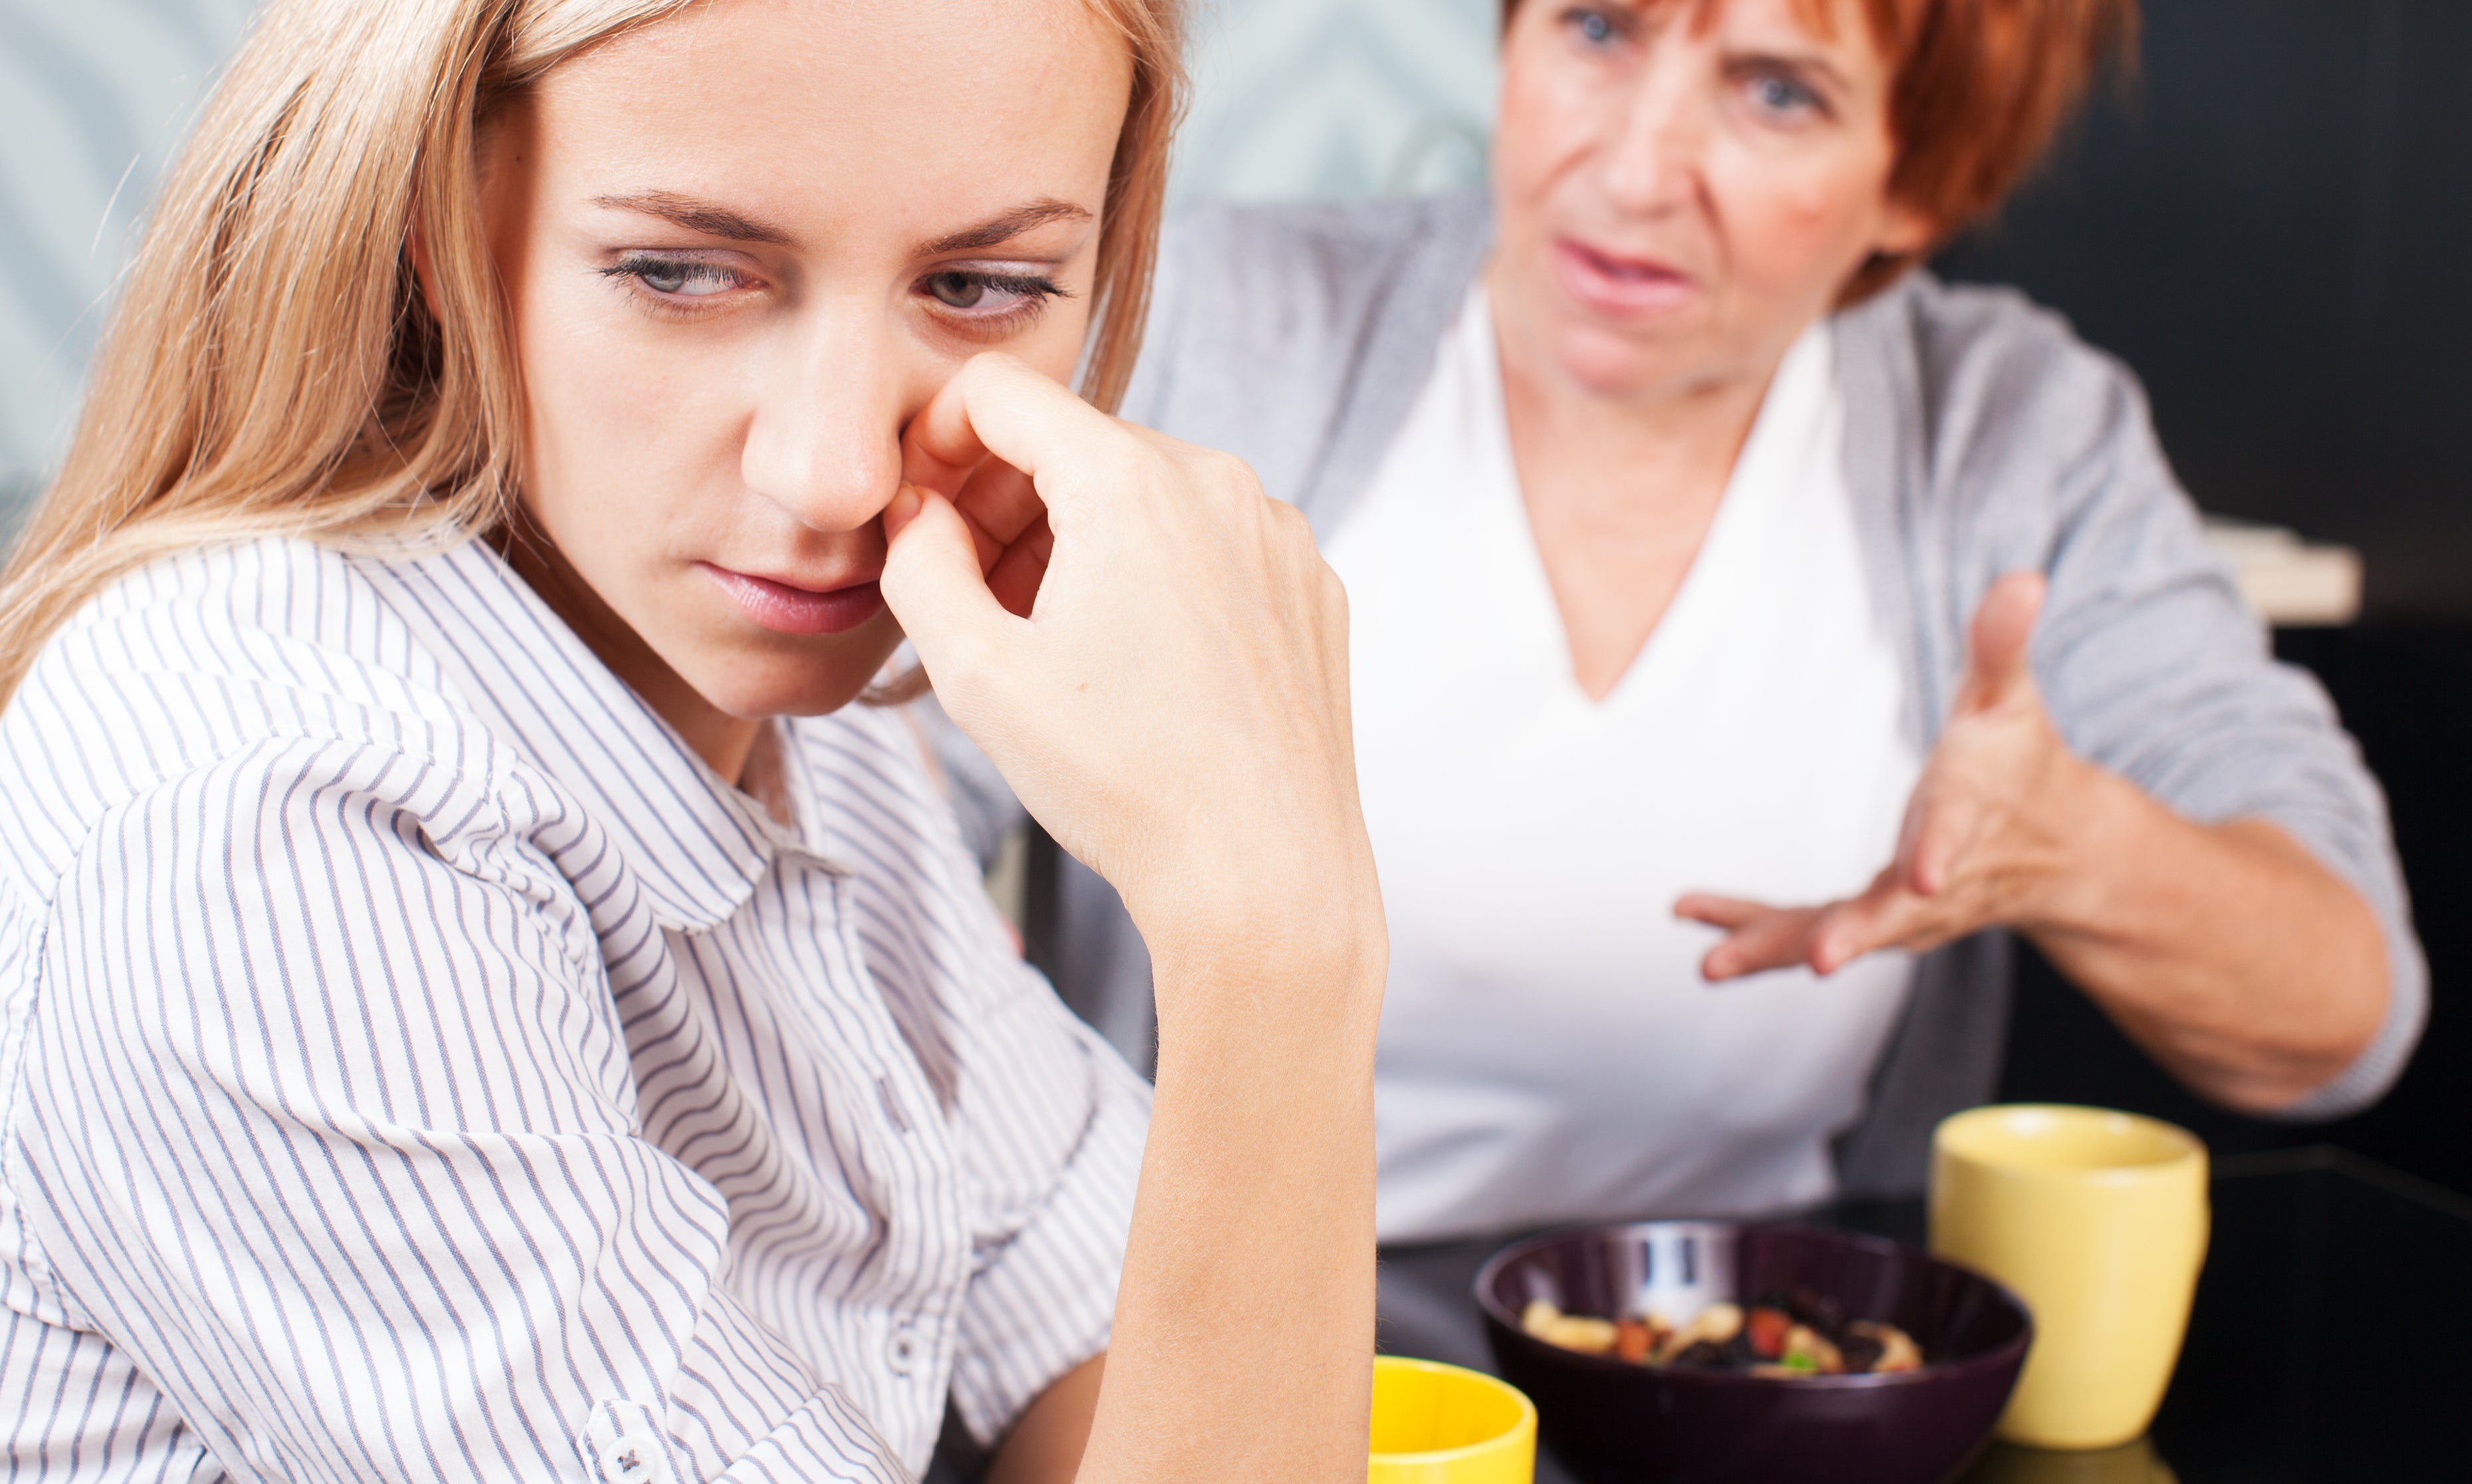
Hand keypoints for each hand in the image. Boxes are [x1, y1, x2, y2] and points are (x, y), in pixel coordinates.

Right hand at [880, 353, 1377, 962]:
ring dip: (1080, 542)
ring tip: (1050, 643)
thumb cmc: (1124, 782)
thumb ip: (918, 565)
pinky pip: (1212, 544)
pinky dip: (1157, 575)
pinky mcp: (1311, 586)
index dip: (936, 440)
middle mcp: (1220, 482)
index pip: (1002, 393)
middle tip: (971, 598)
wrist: (1264, 875)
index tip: (920, 513)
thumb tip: (916, 511)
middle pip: (1077, 445)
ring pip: (1147, 495)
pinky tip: (1134, 665)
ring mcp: (1278, 534)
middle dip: (1005, 504)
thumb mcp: (977, 673)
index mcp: (1133, 481)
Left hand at [1676, 572, 2093, 979]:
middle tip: (1820, 959)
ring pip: (1840, 933)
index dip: (1940, 851)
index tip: (1924, 876)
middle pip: (1896, 912)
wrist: (2057, 850)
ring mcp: (1904, 911)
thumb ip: (2002, 644)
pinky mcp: (1874, 920)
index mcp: (1970, 814)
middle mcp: (1938, 879)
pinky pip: (1809, 930)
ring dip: (1778, 947)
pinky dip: (1756, 932)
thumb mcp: (2011, 698)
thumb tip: (2025, 578)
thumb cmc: (2022, 763)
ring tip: (1715, 964)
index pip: (1955, 832)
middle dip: (1855, 932)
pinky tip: (1696, 923)